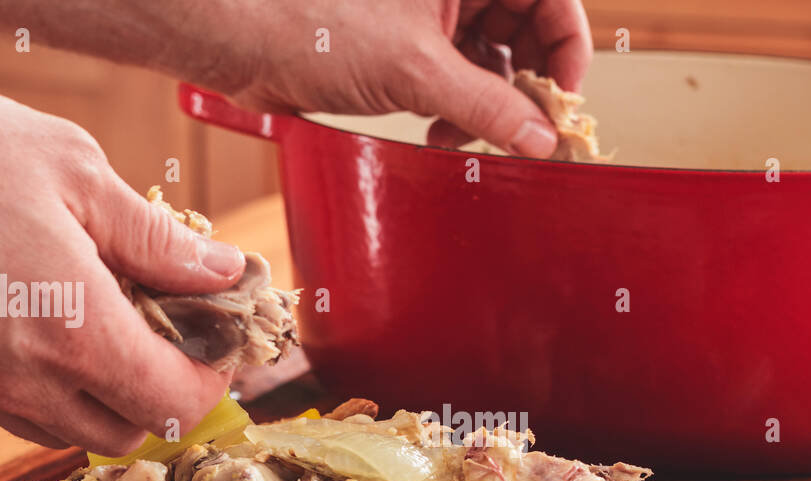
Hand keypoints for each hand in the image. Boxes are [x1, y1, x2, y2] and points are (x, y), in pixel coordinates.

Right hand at [0, 81, 246, 455]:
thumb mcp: (73, 172)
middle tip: (178, 328)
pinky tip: (64, 330)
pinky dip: (67, 393)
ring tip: (121, 324)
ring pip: (82, 432)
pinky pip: (32, 416)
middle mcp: (33, 382)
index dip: (214, 375)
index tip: (218, 331)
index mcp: (78, 334)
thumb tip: (224, 270)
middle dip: (173, 390)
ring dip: (120, 397)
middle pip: (137, 431)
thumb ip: (158, 238)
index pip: (179, 403)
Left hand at [219, 0, 592, 157]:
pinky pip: (457, 77)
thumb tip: (541, 137)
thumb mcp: (417, 70)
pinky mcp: (408, 44)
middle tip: (519, 130)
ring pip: (492, 58)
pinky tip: (442, 133)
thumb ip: (489, 106)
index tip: (563, 100)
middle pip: (526, 28)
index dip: (568, 48)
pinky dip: (459, 110)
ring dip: (489, 106)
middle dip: (525, 84)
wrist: (243, 39)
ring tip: (465, 137)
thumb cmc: (314, 20)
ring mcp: (431, 13)